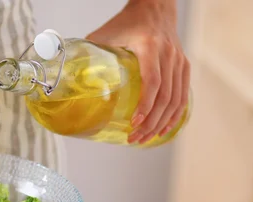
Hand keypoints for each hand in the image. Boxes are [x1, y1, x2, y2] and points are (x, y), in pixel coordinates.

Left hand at [87, 0, 189, 143]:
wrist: (154, 7)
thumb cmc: (127, 22)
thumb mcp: (104, 34)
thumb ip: (88, 54)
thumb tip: (68, 77)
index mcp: (149, 47)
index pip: (152, 81)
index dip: (145, 105)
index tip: (133, 122)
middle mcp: (168, 55)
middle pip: (165, 97)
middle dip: (150, 122)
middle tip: (134, 138)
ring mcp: (179, 61)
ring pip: (176, 100)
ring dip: (161, 123)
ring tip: (145, 139)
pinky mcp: (183, 67)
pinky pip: (183, 95)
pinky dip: (175, 115)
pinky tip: (164, 129)